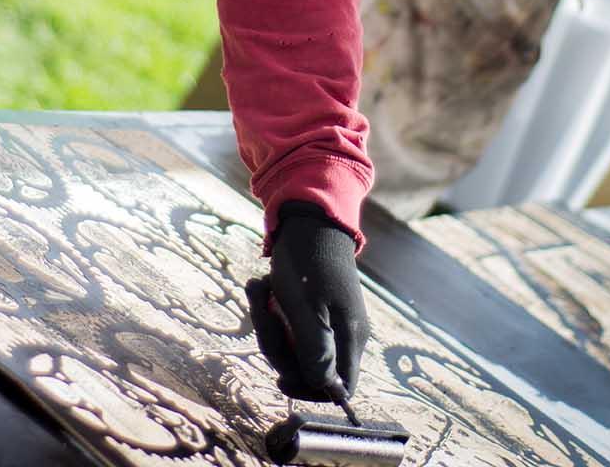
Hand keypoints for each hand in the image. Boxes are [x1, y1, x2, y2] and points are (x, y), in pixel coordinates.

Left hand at [246, 202, 367, 400]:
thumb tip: (324, 388)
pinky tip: (263, 285)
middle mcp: (344, 333)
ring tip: (259, 288)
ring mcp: (328, 320)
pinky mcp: (313, 307)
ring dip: (267, 321)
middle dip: (277, 346)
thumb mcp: (305, 306)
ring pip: (292, 345)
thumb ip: (315, 349)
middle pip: (309, 368)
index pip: (341, 389)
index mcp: (350, 337)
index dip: (311, 391)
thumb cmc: (307, 261)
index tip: (281, 377)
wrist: (307, 217)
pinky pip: (288, 324)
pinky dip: (271, 309)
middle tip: (263, 313)